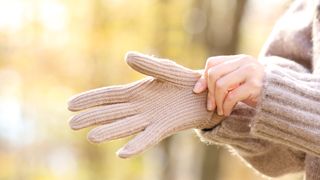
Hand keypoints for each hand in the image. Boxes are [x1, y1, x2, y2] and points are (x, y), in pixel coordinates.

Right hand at [68, 52, 222, 157]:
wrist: (204, 94)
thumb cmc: (183, 81)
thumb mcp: (165, 70)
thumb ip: (148, 64)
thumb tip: (126, 56)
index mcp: (136, 92)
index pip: (108, 96)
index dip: (89, 100)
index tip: (70, 104)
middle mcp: (139, 108)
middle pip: (111, 113)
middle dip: (91, 118)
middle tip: (71, 124)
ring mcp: (150, 119)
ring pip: (125, 126)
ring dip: (109, 132)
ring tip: (91, 137)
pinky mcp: (164, 128)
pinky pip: (147, 138)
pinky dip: (136, 145)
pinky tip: (122, 154)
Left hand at [193, 55, 263, 115]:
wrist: (280, 98)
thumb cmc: (253, 91)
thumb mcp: (235, 82)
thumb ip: (219, 80)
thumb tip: (196, 88)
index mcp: (238, 59)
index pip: (212, 63)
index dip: (203, 78)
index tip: (199, 92)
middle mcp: (244, 61)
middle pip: (214, 74)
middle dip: (209, 93)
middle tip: (210, 106)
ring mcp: (251, 72)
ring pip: (221, 85)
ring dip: (217, 101)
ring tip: (219, 110)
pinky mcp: (255, 85)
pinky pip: (232, 96)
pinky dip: (226, 106)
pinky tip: (227, 112)